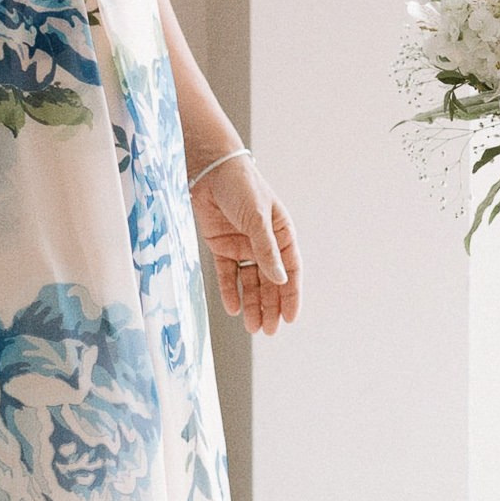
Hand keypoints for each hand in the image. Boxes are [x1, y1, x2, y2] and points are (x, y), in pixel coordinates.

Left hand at [189, 153, 299, 335]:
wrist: (208, 170)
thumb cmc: (240, 186)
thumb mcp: (258, 218)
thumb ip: (266, 250)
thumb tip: (280, 280)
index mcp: (281, 233)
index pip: (290, 270)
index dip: (291, 295)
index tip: (291, 318)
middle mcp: (264, 242)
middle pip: (270, 281)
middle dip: (271, 306)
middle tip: (270, 331)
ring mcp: (242, 245)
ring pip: (250, 282)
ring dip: (252, 304)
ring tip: (253, 327)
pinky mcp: (221, 246)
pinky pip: (228, 274)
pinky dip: (230, 291)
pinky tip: (232, 308)